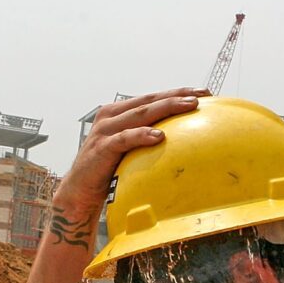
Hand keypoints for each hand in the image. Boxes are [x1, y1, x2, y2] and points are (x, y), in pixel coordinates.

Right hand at [52, 88, 207, 225]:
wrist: (79, 191)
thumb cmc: (108, 169)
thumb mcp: (130, 150)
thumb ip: (147, 139)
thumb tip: (182, 142)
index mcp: (119, 112)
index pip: (153, 98)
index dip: (177, 92)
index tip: (204, 91)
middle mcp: (111, 116)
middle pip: (149, 101)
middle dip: (177, 95)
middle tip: (202, 94)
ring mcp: (105, 130)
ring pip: (140, 114)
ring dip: (166, 108)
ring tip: (188, 106)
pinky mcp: (101, 148)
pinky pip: (124, 139)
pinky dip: (141, 135)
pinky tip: (159, 136)